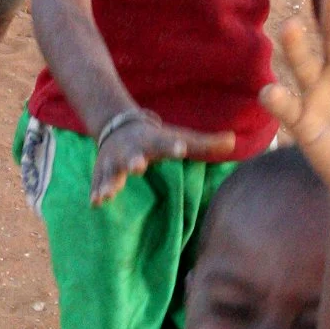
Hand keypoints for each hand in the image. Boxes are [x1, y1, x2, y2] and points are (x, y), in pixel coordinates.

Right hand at [92, 110, 236, 205]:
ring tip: (108, 194)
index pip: (166, 144)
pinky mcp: (102, 172)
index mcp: (153, 142)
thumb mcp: (179, 137)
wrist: (118, 125)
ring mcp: (114, 162)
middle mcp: (132, 151)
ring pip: (111, 173)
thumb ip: (205, 144)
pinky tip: (95, 203)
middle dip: (134, 162)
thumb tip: (234, 141)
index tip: (181, 150)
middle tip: (138, 167)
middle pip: (134, 157)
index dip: (173, 147)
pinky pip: (97, 183)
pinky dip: (96, 192)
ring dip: (110, 183)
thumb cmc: (157, 139)